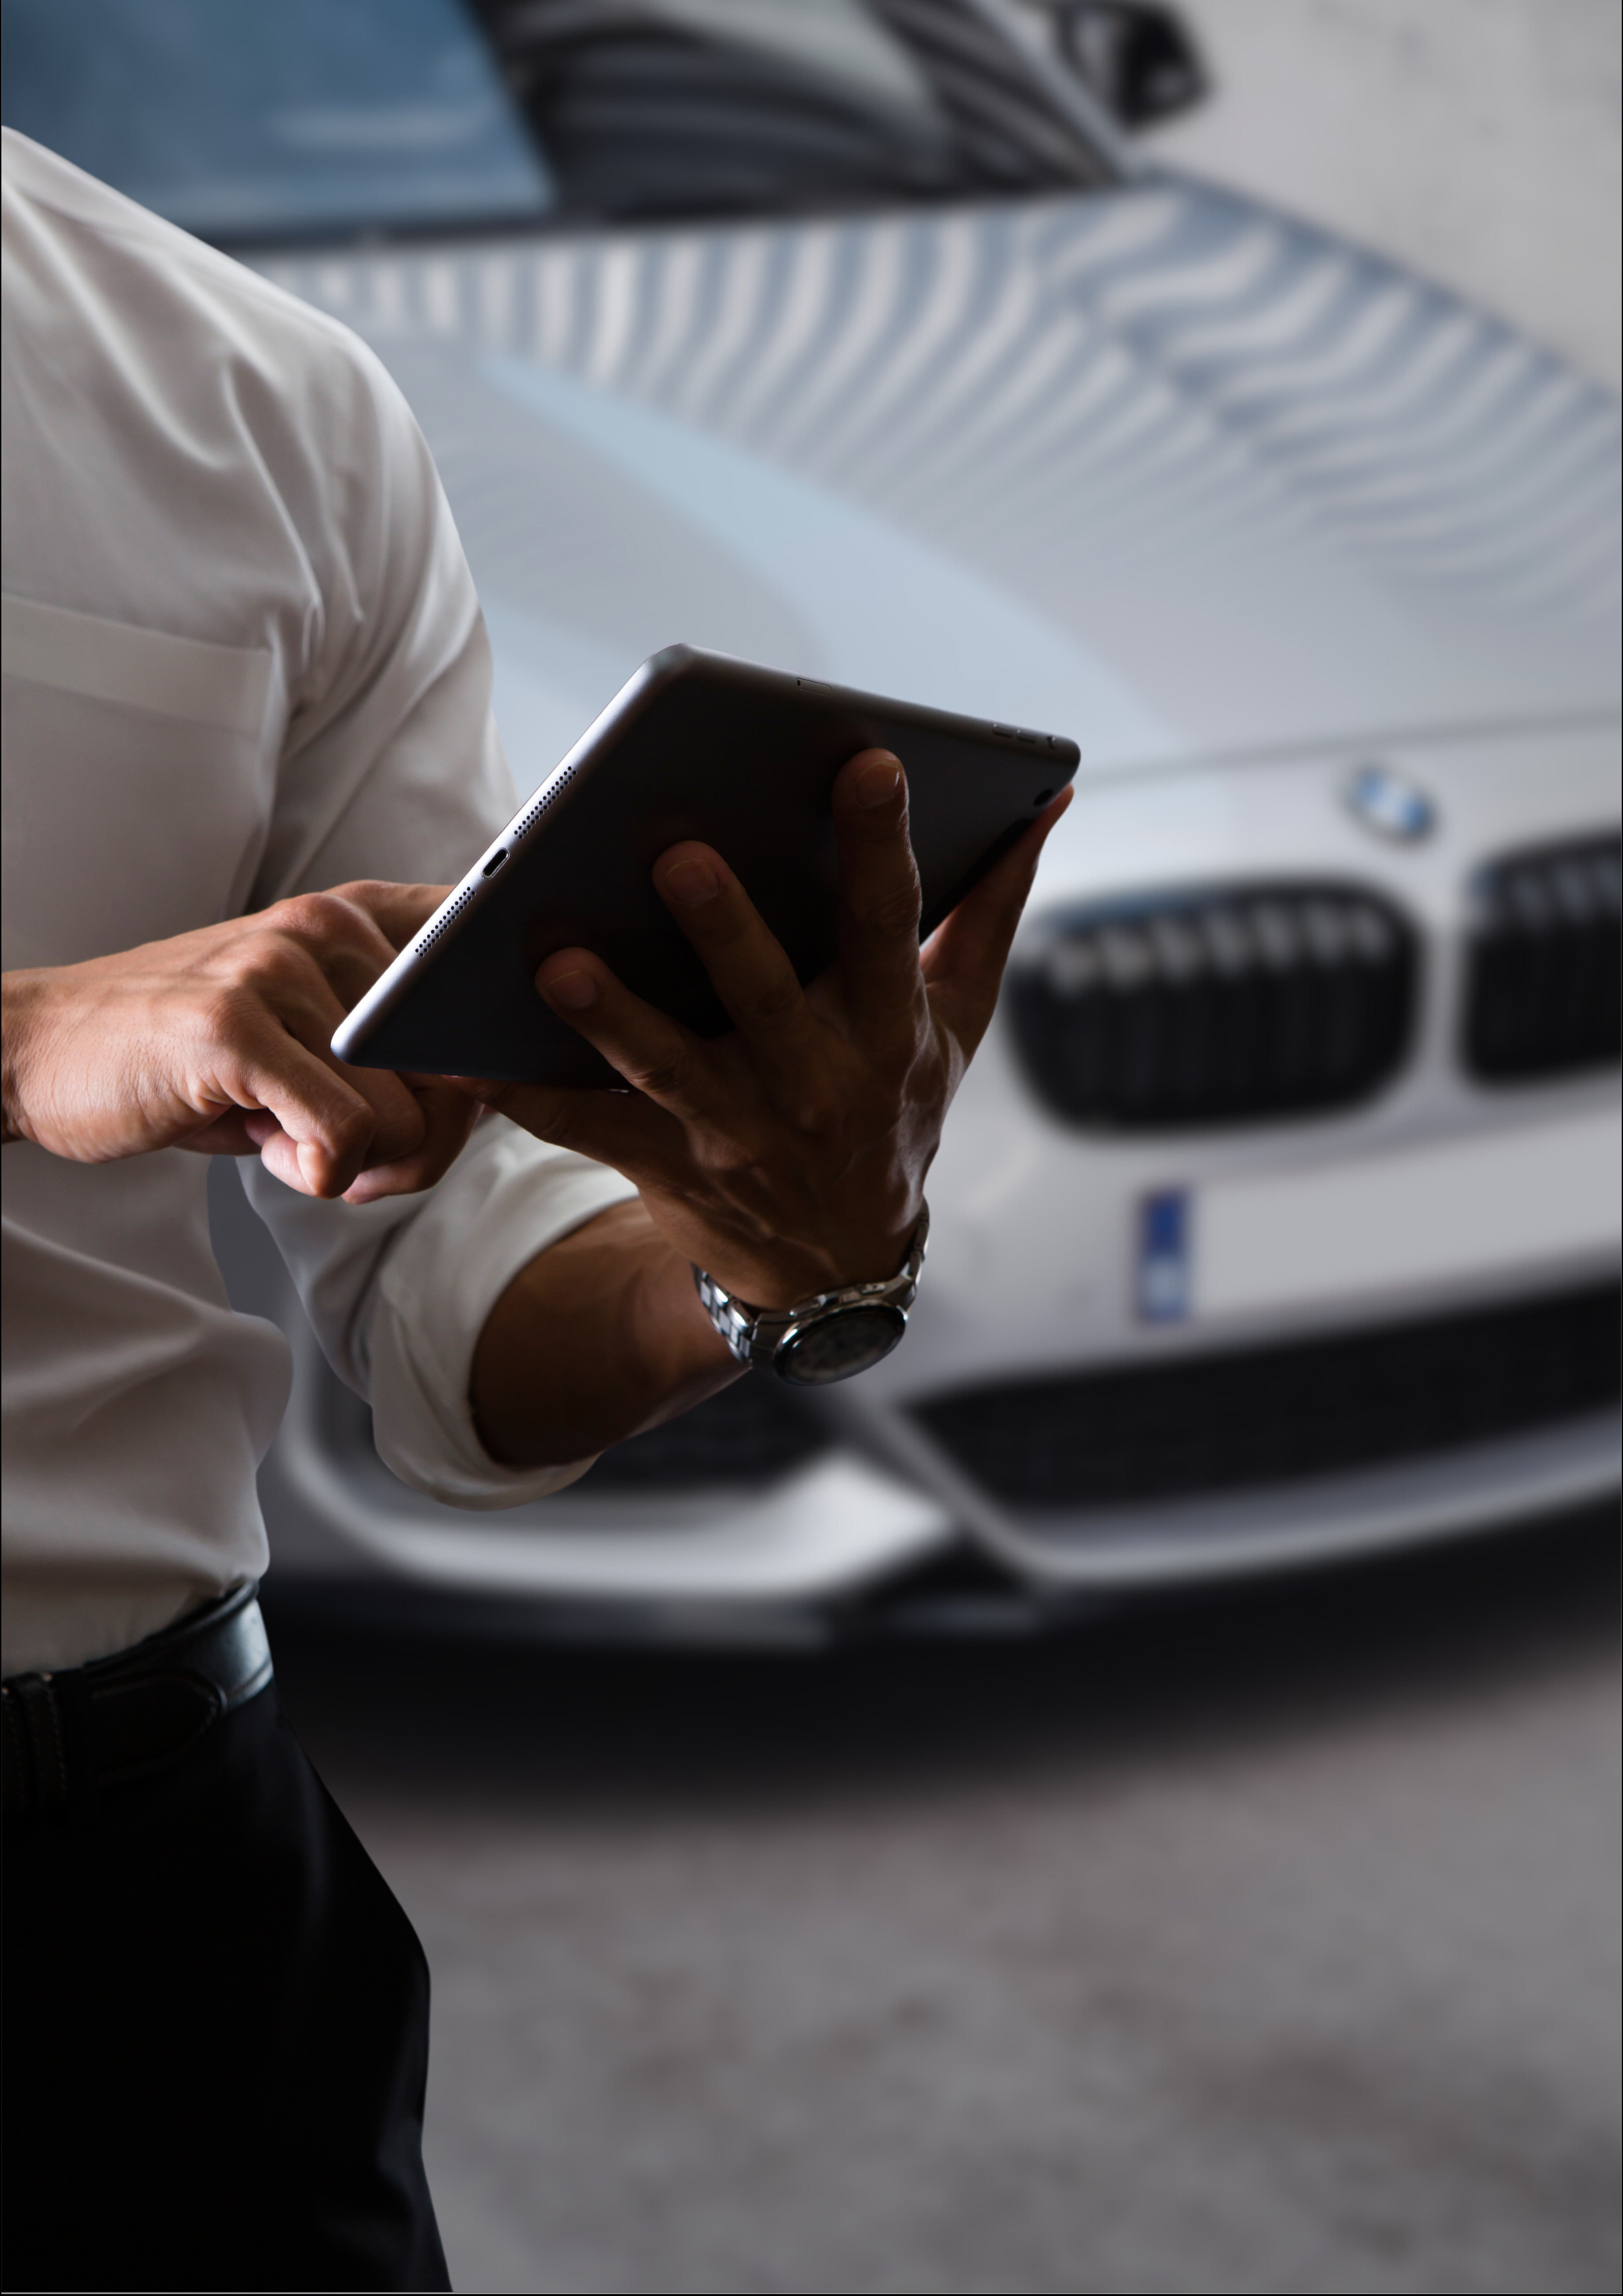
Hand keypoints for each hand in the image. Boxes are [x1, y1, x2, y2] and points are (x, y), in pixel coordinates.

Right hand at [1, 882, 476, 1202]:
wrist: (43, 1050)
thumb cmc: (189, 1058)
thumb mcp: (304, 1031)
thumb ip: (395, 1049)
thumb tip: (486, 1098)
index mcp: (354, 919)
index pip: (482, 979)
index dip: (486, 1063)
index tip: (451, 1102)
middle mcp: (325, 928)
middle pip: (458, 1072)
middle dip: (421, 1146)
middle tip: (350, 1156)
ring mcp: (277, 971)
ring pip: (408, 1115)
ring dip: (359, 1165)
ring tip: (287, 1139)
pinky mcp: (235, 1028)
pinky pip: (345, 1134)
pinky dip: (322, 1173)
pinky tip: (271, 1153)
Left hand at [476, 750, 1070, 1307]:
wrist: (837, 1264)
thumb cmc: (895, 1106)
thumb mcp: (959, 1020)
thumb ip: (990, 908)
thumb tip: (1044, 800)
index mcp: (888, 1029)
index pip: (892, 926)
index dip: (884, 846)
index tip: (870, 762)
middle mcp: (814, 1082)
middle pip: (765, 996)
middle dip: (724, 928)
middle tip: (677, 852)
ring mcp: (735, 1131)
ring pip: (665, 1068)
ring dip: (609, 1016)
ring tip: (552, 956)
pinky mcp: (665, 1165)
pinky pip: (584, 1128)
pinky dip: (525, 1093)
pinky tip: (463, 1047)